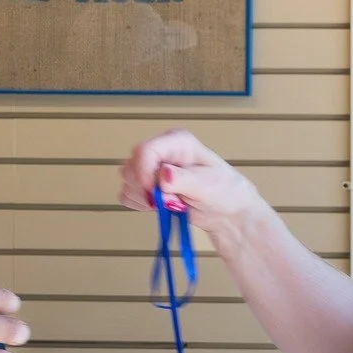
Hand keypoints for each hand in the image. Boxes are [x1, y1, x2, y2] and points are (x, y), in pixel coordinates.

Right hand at [118, 130, 266, 239]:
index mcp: (176, 142)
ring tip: (172, 202)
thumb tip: (163, 175)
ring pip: (127, 182)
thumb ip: (184, 179)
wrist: (225, 211)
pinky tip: (160, 207)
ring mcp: (151, 168)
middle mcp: (161, 152)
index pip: (144, 151)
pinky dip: (140, 204)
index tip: (154, 192)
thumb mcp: (207, 185)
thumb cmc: (224, 191)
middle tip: (172, 200)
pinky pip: (127, 195)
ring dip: (145, 198)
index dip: (143, 173)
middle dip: (146, 189)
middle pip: (131, 166)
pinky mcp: (145, 186)